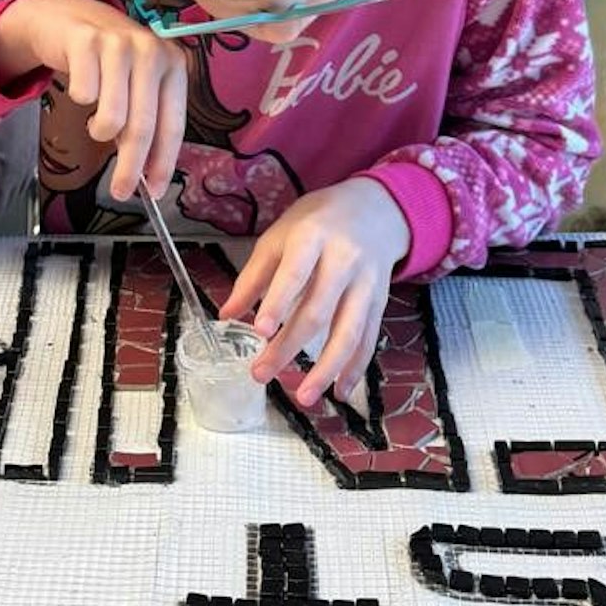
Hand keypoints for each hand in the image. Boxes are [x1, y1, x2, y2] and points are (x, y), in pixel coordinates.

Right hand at [0, 0, 186, 201]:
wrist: (67, 18)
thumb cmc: (107, 60)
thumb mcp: (136, 84)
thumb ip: (145, 121)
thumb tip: (147, 174)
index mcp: (173, 64)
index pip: (173, 124)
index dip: (164, 162)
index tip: (155, 192)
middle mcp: (151, 51)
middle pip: (142, 126)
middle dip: (130, 167)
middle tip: (120, 191)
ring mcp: (119, 44)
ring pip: (112, 117)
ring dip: (99, 130)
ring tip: (96, 119)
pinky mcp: (86, 41)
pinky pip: (83, 95)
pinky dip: (79, 98)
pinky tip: (82, 84)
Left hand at [219, 177, 410, 401]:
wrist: (376, 209)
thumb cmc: (317, 222)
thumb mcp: (280, 235)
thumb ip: (254, 275)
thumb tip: (225, 314)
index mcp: (313, 237)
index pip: (294, 273)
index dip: (278, 302)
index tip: (260, 331)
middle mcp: (345, 260)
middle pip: (318, 310)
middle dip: (289, 347)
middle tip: (261, 374)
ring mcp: (367, 283)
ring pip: (349, 331)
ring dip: (327, 369)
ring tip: (304, 397)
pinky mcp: (381, 301)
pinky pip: (369, 338)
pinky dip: (355, 367)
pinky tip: (339, 391)